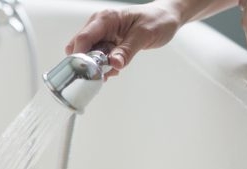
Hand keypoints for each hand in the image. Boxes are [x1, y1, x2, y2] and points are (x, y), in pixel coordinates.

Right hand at [65, 3, 181, 77]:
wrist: (166, 17)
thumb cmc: (157, 20)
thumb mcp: (144, 35)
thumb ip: (127, 51)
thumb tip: (113, 64)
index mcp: (106, 19)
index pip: (83, 38)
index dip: (80, 56)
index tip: (85, 72)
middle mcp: (99, 25)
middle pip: (80, 47)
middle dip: (88, 63)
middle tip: (102, 73)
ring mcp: (101, 33)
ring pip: (87, 54)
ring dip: (96, 66)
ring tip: (112, 70)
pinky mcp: (105, 41)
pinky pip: (96, 56)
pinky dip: (102, 65)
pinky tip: (114, 67)